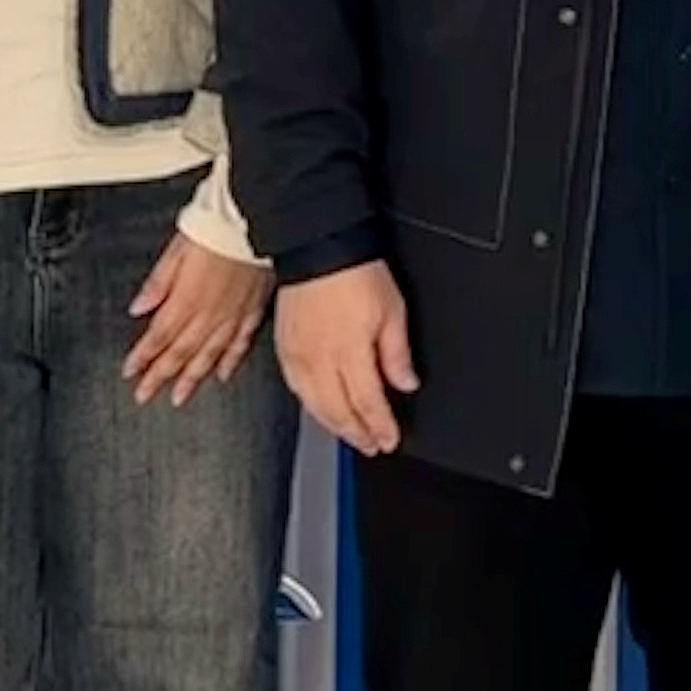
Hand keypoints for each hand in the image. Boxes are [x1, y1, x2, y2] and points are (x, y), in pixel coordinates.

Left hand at [125, 234, 276, 404]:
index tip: (130, 373)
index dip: (142, 357)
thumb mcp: (175, 250)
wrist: (255, 220)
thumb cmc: (215, 229)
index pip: (158, 336)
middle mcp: (209, 314)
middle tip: (146, 395)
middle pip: (180, 353)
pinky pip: (241, 343)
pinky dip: (231, 361)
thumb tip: (138, 307)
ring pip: (209, 355)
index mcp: (186, 299)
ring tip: (180, 396)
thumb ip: (157, 282)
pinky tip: (222, 374)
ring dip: (192, 378)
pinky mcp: (253, 310)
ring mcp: (232, 315)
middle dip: (161, 377)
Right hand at [278, 261, 416, 458]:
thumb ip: (397, 353)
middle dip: (357, 433)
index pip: (367, 403)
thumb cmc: (355, 272)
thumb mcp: (393, 310)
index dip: (380, 426)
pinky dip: (312, 406)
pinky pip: (297, 389)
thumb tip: (406, 382)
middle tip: (372, 445)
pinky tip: (321, 409)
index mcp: (349, 352)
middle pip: (338, 411)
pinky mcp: (284, 348)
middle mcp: (320, 360)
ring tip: (351, 435)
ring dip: (334, 425)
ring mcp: (298, 356)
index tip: (390, 439)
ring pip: (315, 406)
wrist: (317, 246)